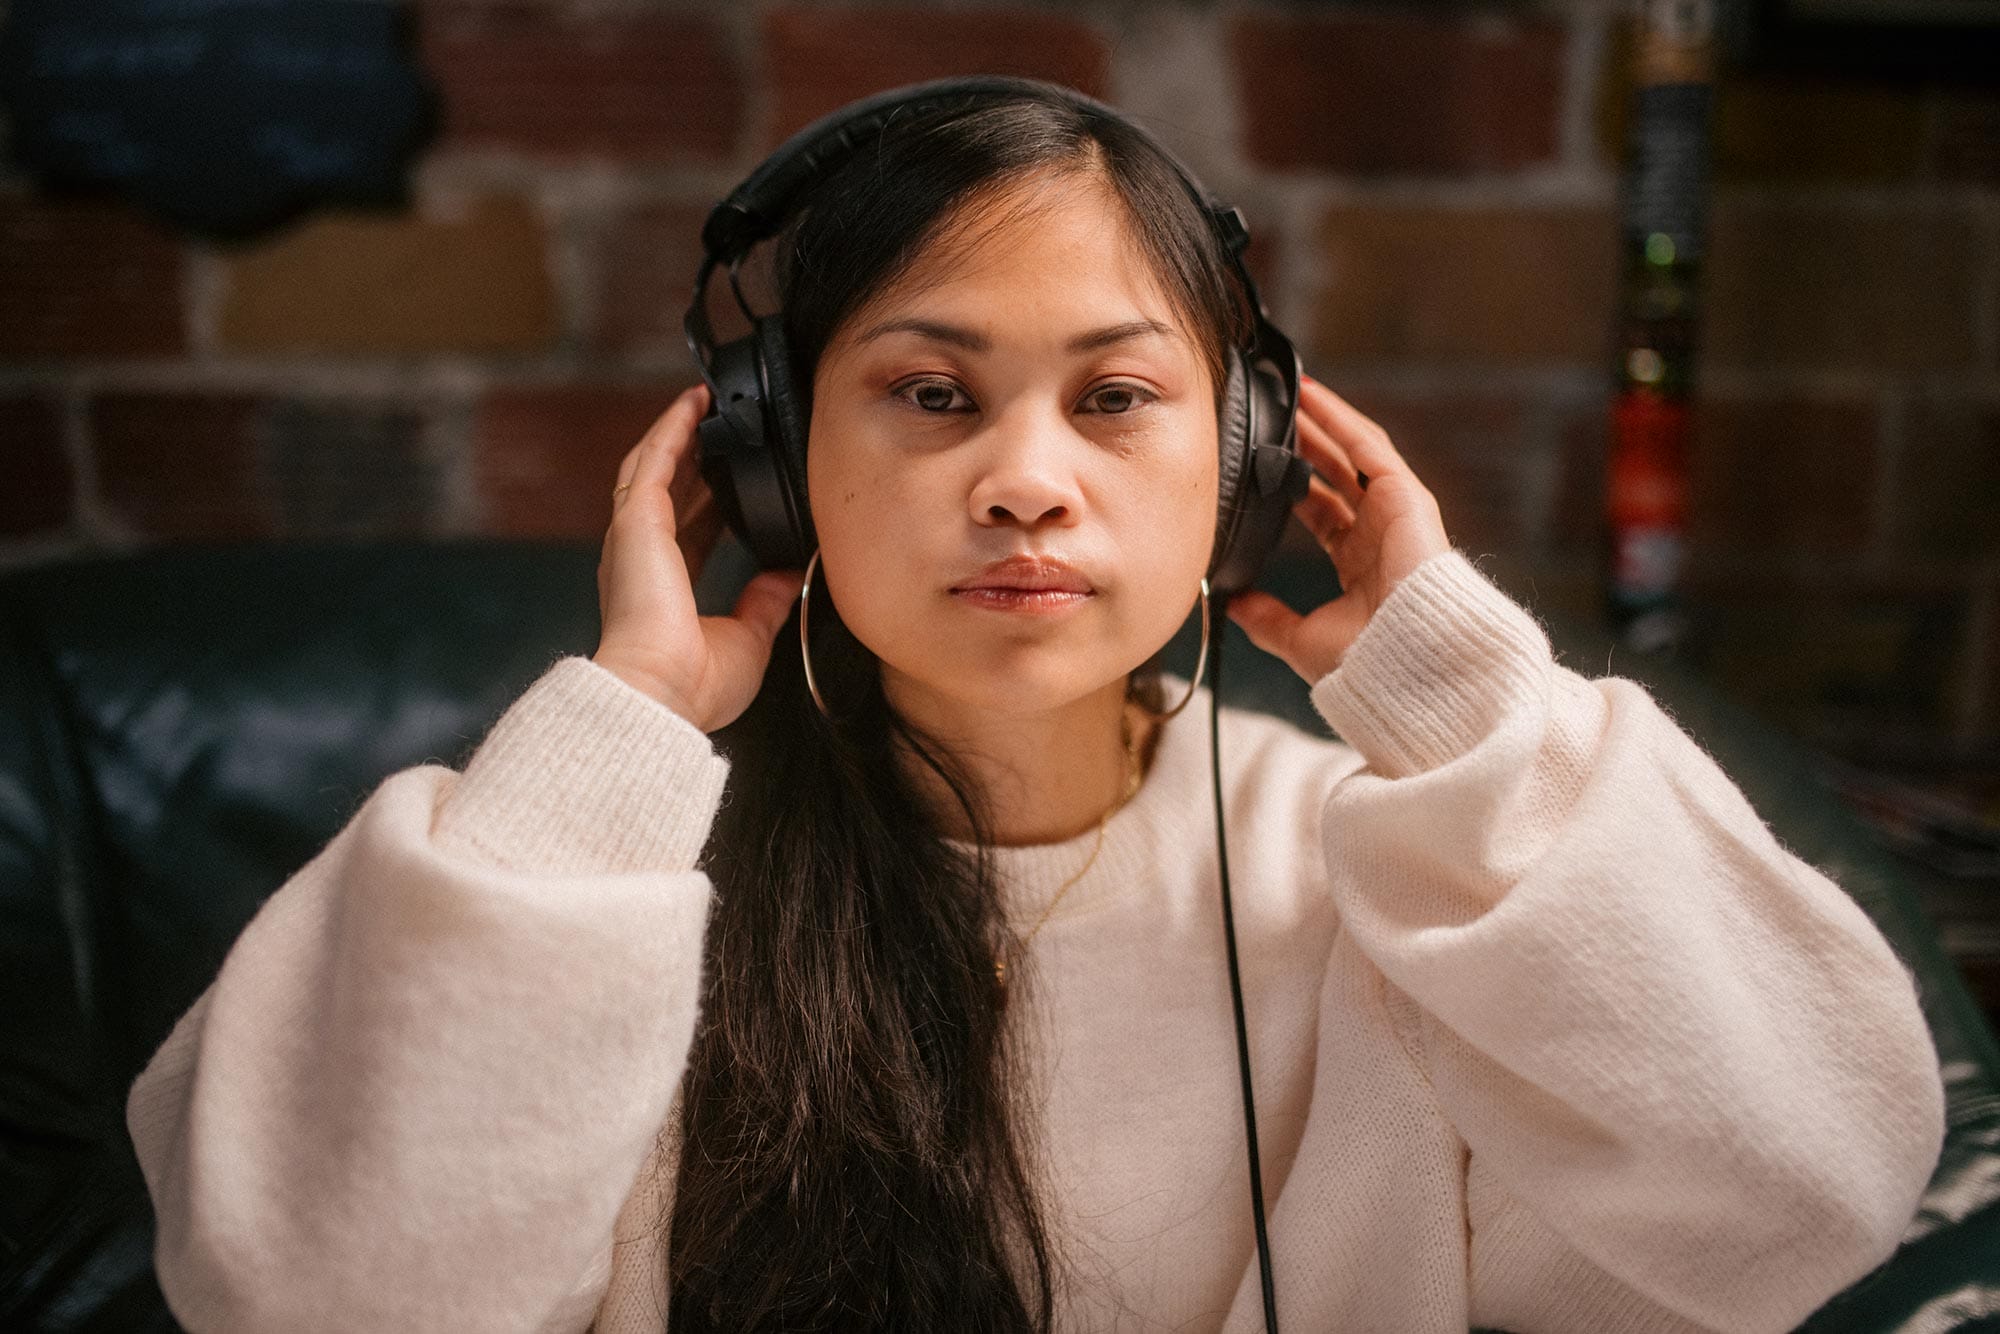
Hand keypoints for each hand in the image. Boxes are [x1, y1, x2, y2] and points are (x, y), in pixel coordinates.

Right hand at [592, 383, 805, 730]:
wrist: (660, 693)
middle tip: (722, 428)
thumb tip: (787, 571)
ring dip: (680, 432)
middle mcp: (642, 559)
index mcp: (664, 588)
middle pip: (670, 490)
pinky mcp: (636, 521)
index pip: (689, 532)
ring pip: (655, 465)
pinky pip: (653, 460)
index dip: (710, 504)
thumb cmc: (694, 686)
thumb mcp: (748, 637)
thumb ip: (765, 600)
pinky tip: (693, 403)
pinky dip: (673, 428)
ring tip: (706, 401)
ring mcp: (635, 537)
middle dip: (694, 457)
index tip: (735, 484)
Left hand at [1227, 374, 1451, 683]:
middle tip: (1273, 417)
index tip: (1264, 467)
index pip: (1323, 513)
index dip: (1295, 486)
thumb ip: (1267, 619)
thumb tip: (1232, 604)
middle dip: (1306, 444)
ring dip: (1323, 422)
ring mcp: (1396, 514)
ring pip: (1353, 453)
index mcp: (1360, 566)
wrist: (1408, 665)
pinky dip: (1341, 420)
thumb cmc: (1369, 663)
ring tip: (1291, 393)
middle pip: (1336, 475)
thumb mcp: (1301, 641)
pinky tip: (1313, 398)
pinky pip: (1369, 448)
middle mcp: (1379, 535)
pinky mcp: (1407, 498)